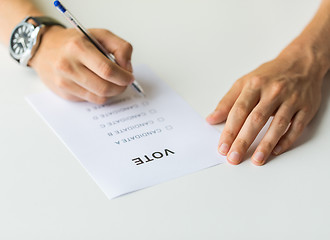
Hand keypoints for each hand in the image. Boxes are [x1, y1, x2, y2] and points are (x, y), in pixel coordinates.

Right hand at [29, 26, 133, 103]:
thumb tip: (127, 67)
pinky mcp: (64, 93)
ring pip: (99, 97)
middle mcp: (68, 65)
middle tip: (125, 82)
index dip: (123, 77)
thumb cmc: (74, 42)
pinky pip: (91, 100)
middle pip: (104, 87)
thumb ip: (120, 47)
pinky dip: (100, 95)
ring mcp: (64, 82)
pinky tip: (99, 85)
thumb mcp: (99, 34)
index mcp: (78, 47)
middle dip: (120, 87)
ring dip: (112, 93)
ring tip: (114, 83)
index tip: (130, 77)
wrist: (44, 49)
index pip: (107, 70)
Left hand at [207, 45, 327, 165]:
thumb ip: (227, 102)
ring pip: (277, 125)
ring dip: (266, 145)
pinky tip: (276, 151)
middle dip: (243, 141)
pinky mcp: (306, 108)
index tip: (223, 147)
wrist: (301, 63)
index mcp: (255, 85)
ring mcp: (291, 100)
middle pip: (256, 119)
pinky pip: (296, 127)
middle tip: (234, 158)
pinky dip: (286, 140)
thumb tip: (211, 119)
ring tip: (256, 160)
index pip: (239, 111)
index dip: (229, 130)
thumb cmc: (269, 75)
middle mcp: (273, 92)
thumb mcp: (244, 82)